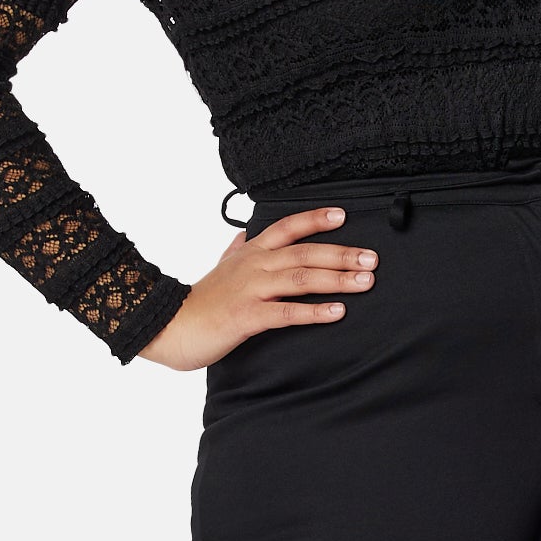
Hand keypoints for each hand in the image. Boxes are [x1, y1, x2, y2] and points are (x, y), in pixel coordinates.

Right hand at [136, 205, 378, 369]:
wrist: (168, 325)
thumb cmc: (198, 301)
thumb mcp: (218, 267)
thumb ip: (235, 249)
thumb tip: (243, 233)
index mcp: (250, 253)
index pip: (286, 227)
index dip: (314, 219)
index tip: (342, 215)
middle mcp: (253, 266)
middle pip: (304, 253)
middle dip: (341, 254)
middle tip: (372, 258)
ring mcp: (250, 290)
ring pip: (300, 279)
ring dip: (336, 279)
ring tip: (365, 281)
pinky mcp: (247, 317)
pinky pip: (286, 312)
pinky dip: (314, 311)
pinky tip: (337, 312)